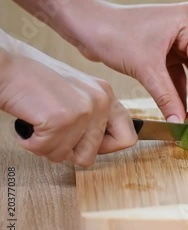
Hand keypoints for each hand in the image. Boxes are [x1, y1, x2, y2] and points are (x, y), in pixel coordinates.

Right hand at [0, 40, 136, 166]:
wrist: (6, 66)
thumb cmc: (33, 80)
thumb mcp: (76, 93)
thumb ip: (93, 117)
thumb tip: (99, 147)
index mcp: (106, 95)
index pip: (128, 138)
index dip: (106, 149)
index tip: (86, 144)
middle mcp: (100, 102)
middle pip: (91, 155)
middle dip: (66, 150)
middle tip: (51, 131)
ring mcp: (83, 111)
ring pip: (68, 157)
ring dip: (47, 146)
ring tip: (39, 123)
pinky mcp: (62, 120)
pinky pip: (48, 151)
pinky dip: (32, 143)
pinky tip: (29, 123)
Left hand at [61, 1, 187, 121]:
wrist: (86, 26)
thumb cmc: (111, 33)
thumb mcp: (145, 68)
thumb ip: (166, 96)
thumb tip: (180, 121)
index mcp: (187, 22)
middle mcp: (187, 26)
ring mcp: (178, 37)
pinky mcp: (167, 48)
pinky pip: (179, 73)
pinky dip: (179, 91)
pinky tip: (181, 109)